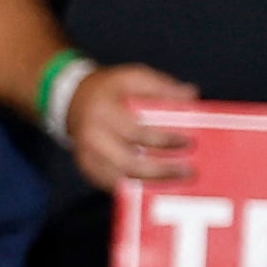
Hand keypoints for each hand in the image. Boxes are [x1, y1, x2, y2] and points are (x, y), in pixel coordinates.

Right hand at [66, 66, 195, 191]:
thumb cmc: (111, 89)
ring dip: (151, 184)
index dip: (164, 140)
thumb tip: (191, 94)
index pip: (137, 131)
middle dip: (161, 170)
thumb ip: (162, 86)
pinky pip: (112, 185)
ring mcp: (87, 156)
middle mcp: (92, 137)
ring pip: (121, 180)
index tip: (190, 142)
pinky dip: (136, 188)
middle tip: (189, 171)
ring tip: (178, 183)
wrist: (75, 99)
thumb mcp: (134, 77)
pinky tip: (159, 187)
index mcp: (104, 112)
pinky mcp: (88, 169)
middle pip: (128, 163)